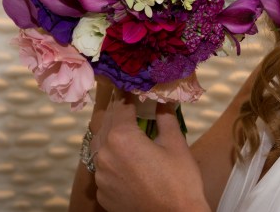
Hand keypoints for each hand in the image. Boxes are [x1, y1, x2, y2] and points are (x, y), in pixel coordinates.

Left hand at [92, 91, 210, 211]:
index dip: (127, 94)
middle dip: (117, 111)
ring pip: (100, 146)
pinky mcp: (103, 193)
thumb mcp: (176, 144)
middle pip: (105, 123)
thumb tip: (163, 100)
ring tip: (126, 128)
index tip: (132, 86)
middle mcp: (104, 154)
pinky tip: (127, 159)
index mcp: (121, 137)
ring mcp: (101, 176)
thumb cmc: (179, 181)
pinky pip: (103, 168)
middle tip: (128, 103)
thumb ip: (165, 118)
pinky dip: (112, 159)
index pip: (120, 106)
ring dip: (111, 134)